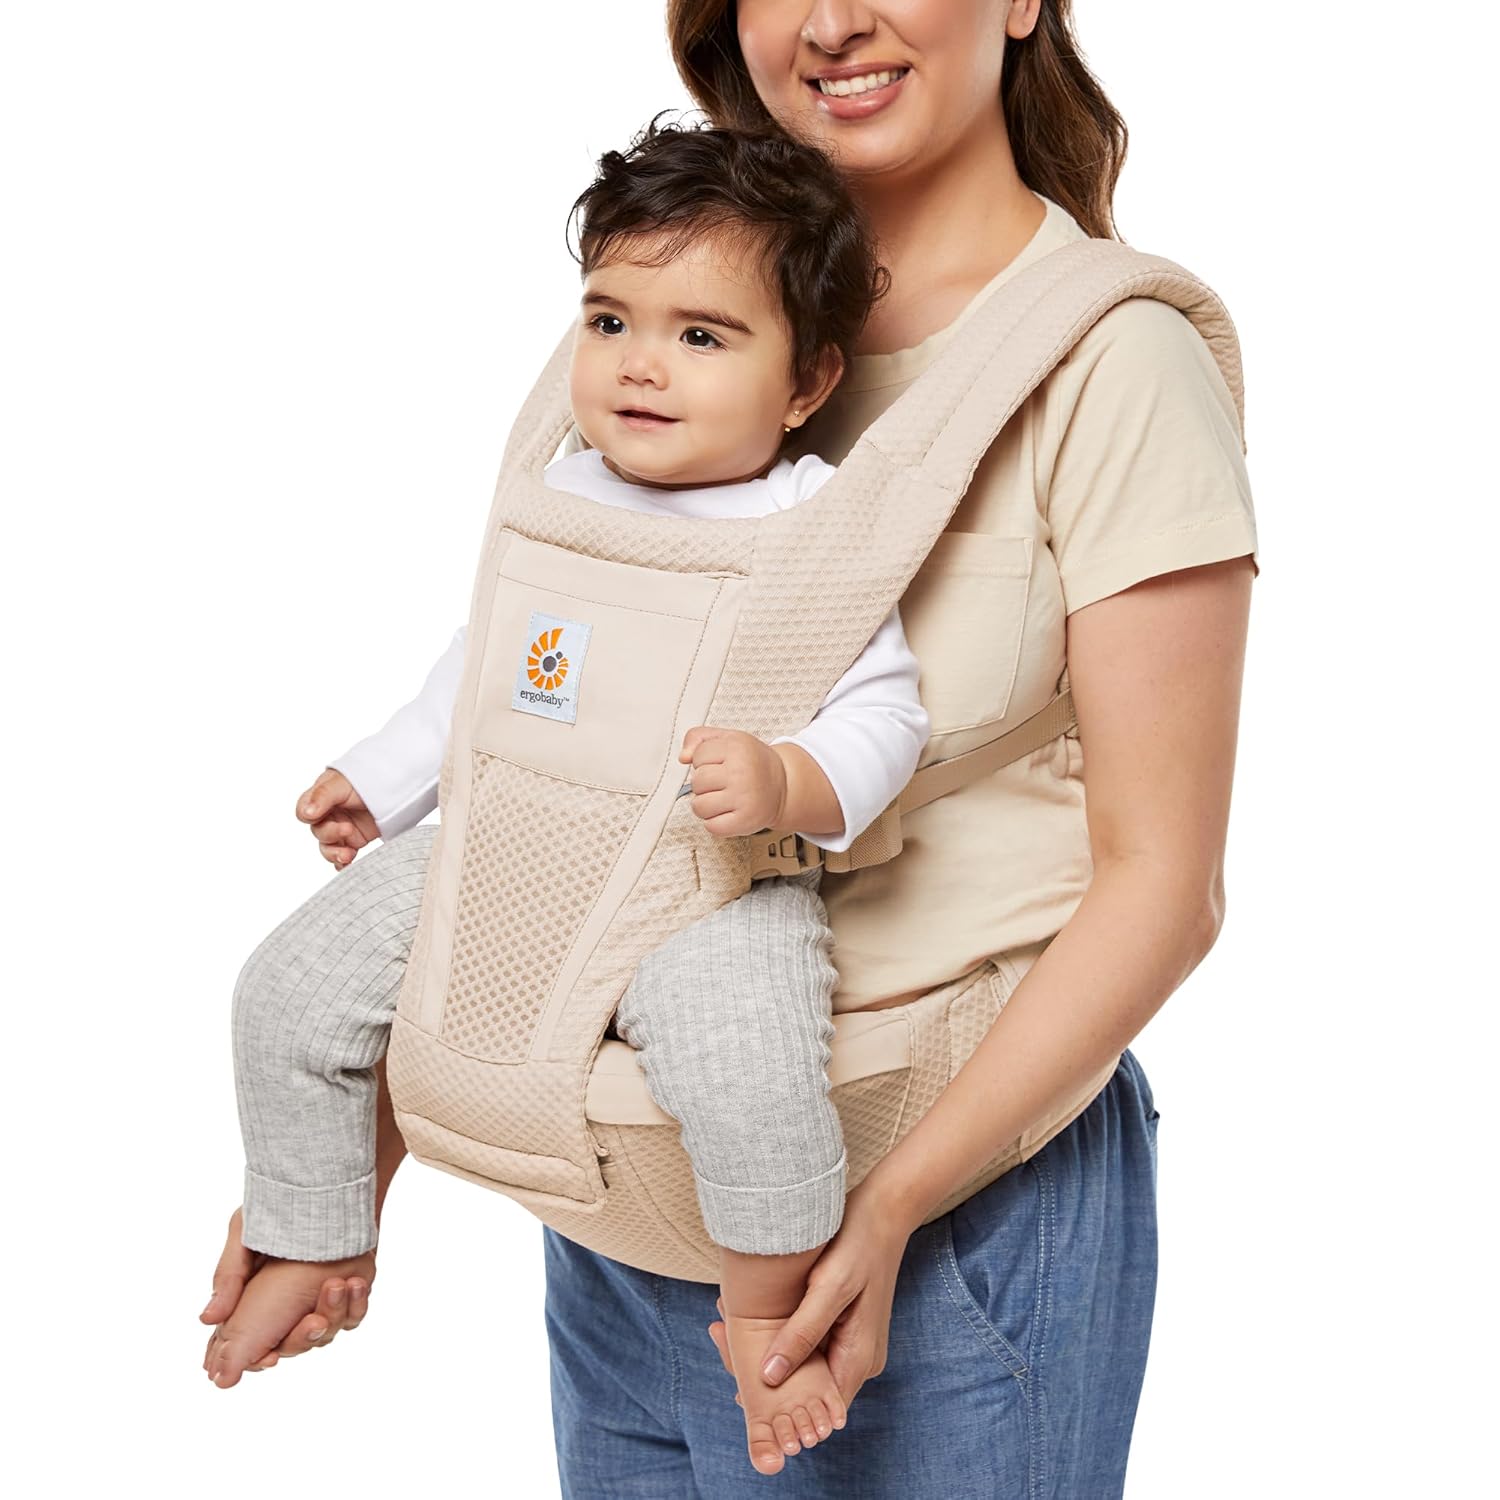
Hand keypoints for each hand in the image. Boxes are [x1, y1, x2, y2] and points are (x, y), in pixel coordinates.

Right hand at [200, 1206, 374, 1385]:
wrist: (328, 1179)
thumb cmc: (278, 1202)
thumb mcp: (245, 1231)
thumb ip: (228, 1274)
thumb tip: (207, 1319)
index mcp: (254, 1297)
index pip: (251, 1344)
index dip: (258, 1358)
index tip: (269, 1359)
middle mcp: (288, 1304)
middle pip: (292, 1345)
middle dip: (303, 1337)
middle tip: (313, 1321)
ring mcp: (319, 1299)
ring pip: (326, 1332)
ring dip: (335, 1314)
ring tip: (337, 1285)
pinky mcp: (348, 1289)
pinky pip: (354, 1313)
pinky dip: (356, 1304)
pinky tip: (355, 1283)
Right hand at [296, 767, 378, 868]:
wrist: (396, 785)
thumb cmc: (366, 778)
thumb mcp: (342, 783)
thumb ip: (323, 796)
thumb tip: (307, 814)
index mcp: (320, 799)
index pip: (304, 812)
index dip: (308, 816)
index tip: (315, 817)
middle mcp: (328, 815)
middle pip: (319, 832)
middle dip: (330, 834)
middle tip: (347, 829)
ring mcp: (341, 829)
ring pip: (329, 848)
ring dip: (335, 854)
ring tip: (347, 855)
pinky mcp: (355, 841)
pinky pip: (344, 857)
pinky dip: (343, 864)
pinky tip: (347, 865)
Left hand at [678, 727, 786, 837]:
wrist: (784, 785)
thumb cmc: (753, 762)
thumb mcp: (729, 738)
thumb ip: (699, 737)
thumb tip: (683, 757)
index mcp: (737, 748)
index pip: (697, 756)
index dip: (703, 760)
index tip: (719, 763)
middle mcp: (741, 773)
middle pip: (696, 782)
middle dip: (704, 783)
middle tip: (721, 782)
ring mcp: (743, 799)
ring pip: (699, 806)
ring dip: (706, 805)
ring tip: (722, 798)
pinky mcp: (744, 821)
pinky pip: (711, 826)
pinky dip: (715, 822)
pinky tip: (727, 812)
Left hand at [706, 1178, 913, 1407]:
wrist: (883, 1209)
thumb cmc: (859, 1244)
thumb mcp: (829, 1288)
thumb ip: (801, 1334)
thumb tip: (769, 1377)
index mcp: (859, 1360)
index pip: (815, 1407)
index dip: (777, 1403)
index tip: (736, 1380)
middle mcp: (857, 1360)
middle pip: (805, 1387)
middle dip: (762, 1369)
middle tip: (718, 1333)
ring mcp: (851, 1343)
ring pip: (803, 1364)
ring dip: (767, 1348)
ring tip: (725, 1319)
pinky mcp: (843, 1326)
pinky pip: (807, 1342)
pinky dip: (780, 1332)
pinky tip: (750, 1312)